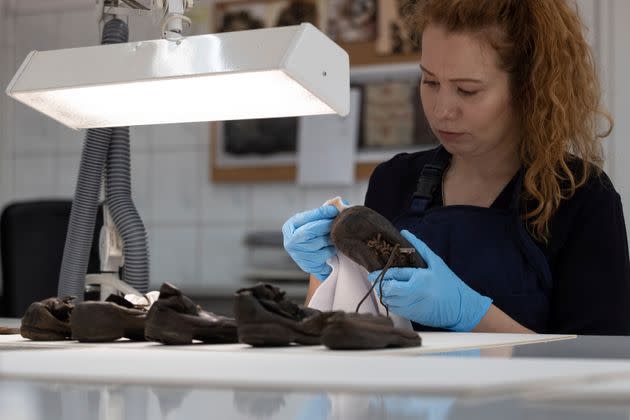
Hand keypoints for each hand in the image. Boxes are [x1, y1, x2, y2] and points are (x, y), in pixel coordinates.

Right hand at [282, 205, 339, 280]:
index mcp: (289, 227)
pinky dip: (332, 250)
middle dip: (327, 225)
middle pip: (311, 231)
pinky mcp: (309, 266)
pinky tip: (331, 248)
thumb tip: (341, 203)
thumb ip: (324, 212)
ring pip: (321, 243)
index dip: (321, 213)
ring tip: (333, 236)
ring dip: (331, 238)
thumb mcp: (313, 221)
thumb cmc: (313, 234)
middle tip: (338, 222)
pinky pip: (326, 255)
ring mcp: (298, 256)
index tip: (334, 210)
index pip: (306, 218)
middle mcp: (290, 242)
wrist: (312, 256)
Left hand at [368, 230, 491, 330]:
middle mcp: (415, 294)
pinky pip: (396, 310)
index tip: (371, 274)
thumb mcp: (436, 263)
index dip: (380, 274)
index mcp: (420, 278)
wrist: (463, 308)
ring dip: (385, 295)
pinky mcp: (414, 317)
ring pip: (390, 301)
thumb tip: (405, 232)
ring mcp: (414, 307)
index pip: (394, 275)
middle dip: (381, 285)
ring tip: (386, 289)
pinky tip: (395, 298)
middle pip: (389, 290)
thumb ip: (419, 247)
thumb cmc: (450, 283)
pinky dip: (392, 304)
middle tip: (378, 281)